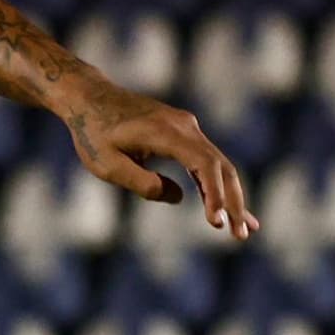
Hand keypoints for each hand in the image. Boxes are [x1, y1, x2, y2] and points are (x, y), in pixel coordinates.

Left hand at [60, 82, 260, 238]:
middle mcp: (184, 126)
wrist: (90, 98)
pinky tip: (227, 208)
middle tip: (241, 236)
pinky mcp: (184, 132)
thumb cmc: (93, 133)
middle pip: (220, 165)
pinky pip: (207, 160)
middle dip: (233, 202)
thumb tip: (179, 197)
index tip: (218, 222)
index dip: (215, 194)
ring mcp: (187, 127)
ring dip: (231, 197)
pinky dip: (218, 185)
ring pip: (219, 164)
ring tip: (244, 230)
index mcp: (165, 132)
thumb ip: (142, 183)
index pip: (204, 164)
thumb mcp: (107, 165)